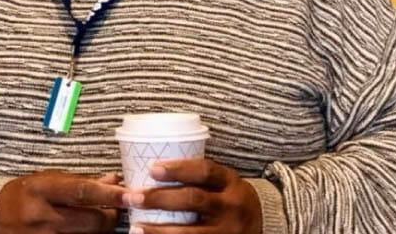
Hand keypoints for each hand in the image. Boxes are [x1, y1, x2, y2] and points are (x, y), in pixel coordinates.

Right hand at [0, 170, 126, 233]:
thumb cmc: (27, 193)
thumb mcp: (50, 180)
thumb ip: (82, 181)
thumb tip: (114, 180)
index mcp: (42, 190)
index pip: (83, 192)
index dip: (110, 195)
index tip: (131, 195)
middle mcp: (41, 216)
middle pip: (90, 222)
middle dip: (110, 217)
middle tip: (116, 211)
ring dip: (100, 232)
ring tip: (102, 221)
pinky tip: (87, 232)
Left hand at [123, 159, 261, 233]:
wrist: (262, 222)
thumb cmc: (230, 197)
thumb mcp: (223, 182)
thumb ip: (198, 178)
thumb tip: (151, 171)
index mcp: (230, 182)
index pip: (204, 171)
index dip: (178, 169)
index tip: (152, 168)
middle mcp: (231, 206)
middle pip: (194, 200)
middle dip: (160, 199)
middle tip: (133, 197)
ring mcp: (228, 231)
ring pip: (192, 232)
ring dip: (160, 230)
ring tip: (136, 228)